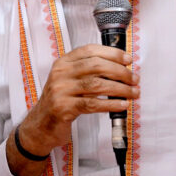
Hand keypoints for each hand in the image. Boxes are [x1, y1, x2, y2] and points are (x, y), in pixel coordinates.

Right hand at [19, 44, 137, 156]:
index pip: (91, 50)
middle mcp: (61, 73)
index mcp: (64, 62)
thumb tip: (121, 68)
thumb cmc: (61, 101)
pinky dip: (110, 104)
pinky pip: (92, 104)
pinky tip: (122, 105)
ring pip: (96, 85)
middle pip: (96, 66)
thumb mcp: (70, 80)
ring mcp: (60, 90)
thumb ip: (89, 71)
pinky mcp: (63, 108)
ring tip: (133, 93)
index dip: (112, 53)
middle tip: (134, 79)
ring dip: (120, 89)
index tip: (128, 59)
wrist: (41, 125)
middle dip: (120, 72)